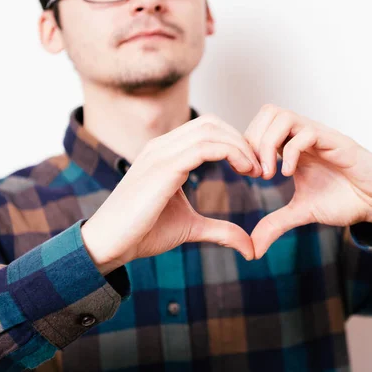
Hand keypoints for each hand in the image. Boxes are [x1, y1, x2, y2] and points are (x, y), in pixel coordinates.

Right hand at [81, 115, 262, 274]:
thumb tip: (250, 247)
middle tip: (261, 167)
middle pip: (212, 124)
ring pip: (211, 130)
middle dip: (242, 140)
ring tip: (256, 170)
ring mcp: (160, 153)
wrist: (109, 244)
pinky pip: (204, 147)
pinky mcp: (163, 167)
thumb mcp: (191, 228)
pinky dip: (231, 153)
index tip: (254, 167)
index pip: (207, 130)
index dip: (235, 143)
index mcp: (166, 153)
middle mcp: (162, 146)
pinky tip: (245, 170)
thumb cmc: (143, 233)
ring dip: (241, 146)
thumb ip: (220, 230)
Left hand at [244, 104, 371, 258]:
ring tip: (269, 174)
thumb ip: (276, 224)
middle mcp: (304, 136)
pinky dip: (290, 152)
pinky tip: (289, 175)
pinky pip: (307, 133)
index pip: (261, 126)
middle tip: (257, 172)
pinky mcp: (337, 142)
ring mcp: (320, 137)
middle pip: (268, 113)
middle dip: (253, 141)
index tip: (250, 175)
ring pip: (283, 116)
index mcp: (294, 147)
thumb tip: (252, 248)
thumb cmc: (345, 200)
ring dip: (267, 144)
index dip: (248, 147)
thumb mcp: (303, 212)